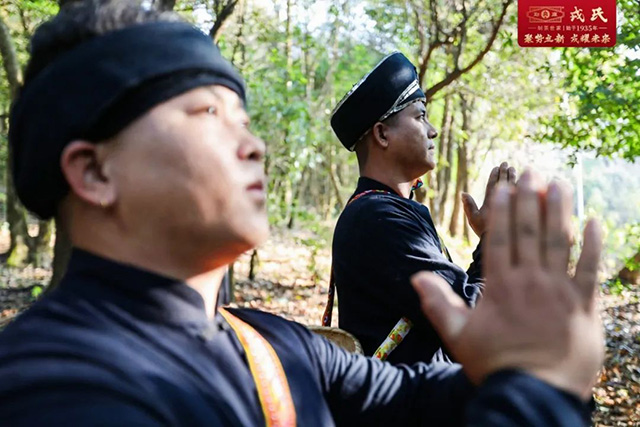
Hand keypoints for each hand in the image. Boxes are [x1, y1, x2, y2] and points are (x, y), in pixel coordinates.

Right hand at [412, 170, 603, 399]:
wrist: (533, 394)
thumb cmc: (495, 364)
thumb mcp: (457, 335)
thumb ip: (437, 303)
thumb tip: (416, 277)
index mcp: (500, 286)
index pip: (500, 238)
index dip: (502, 210)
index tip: (504, 186)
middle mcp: (530, 282)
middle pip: (530, 231)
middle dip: (530, 199)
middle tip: (532, 171)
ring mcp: (559, 292)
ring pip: (560, 242)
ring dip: (560, 210)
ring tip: (559, 183)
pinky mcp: (584, 306)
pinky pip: (590, 270)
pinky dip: (593, 245)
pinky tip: (594, 221)